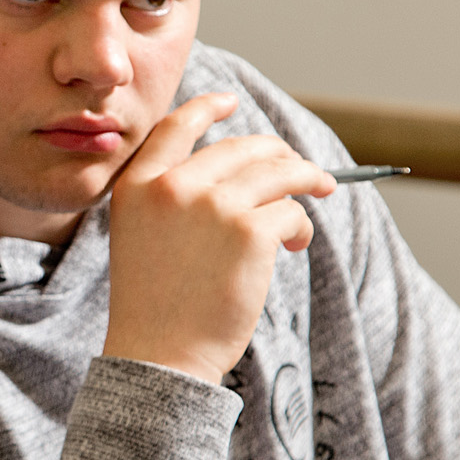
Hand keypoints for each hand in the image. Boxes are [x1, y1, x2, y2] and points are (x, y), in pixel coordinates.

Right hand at [102, 94, 332, 381]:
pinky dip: (301, 227)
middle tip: (304, 172)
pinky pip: (291, 212)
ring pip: (279, 171)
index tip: (231, 103)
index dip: (208, 108)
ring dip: (307, 180)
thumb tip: (240, 173)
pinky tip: (295, 245)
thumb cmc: (154, 307)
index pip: (176, 127)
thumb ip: (172, 200)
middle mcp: (173, 186)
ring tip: (319, 194)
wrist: (159, 356)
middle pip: (243, 147)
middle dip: (281, 155)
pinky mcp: (249, 231)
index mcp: (139, 185)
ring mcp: (213, 205)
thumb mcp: (141, 237)